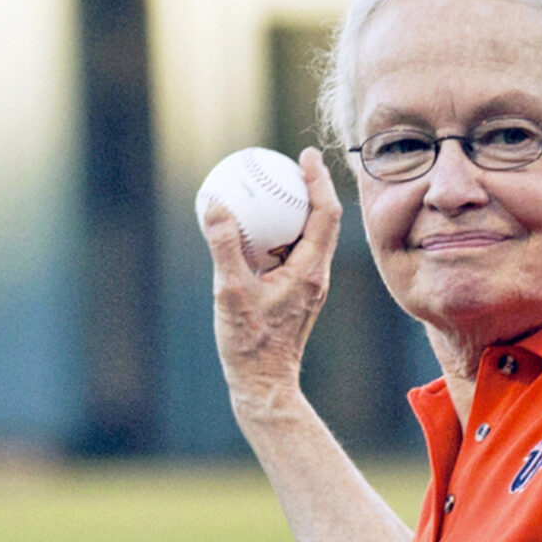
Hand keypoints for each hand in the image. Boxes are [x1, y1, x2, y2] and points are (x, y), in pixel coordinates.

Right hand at [201, 144, 341, 418]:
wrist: (264, 386)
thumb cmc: (250, 344)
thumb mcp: (231, 292)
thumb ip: (224, 247)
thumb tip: (215, 203)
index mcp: (310, 271)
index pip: (326, 214)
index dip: (319, 179)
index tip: (305, 154)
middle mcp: (315, 276)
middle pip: (321, 220)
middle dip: (309, 187)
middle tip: (286, 162)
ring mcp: (306, 287)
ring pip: (306, 238)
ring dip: (294, 210)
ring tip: (271, 187)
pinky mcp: (294, 297)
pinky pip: (289, 255)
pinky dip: (277, 235)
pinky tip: (252, 230)